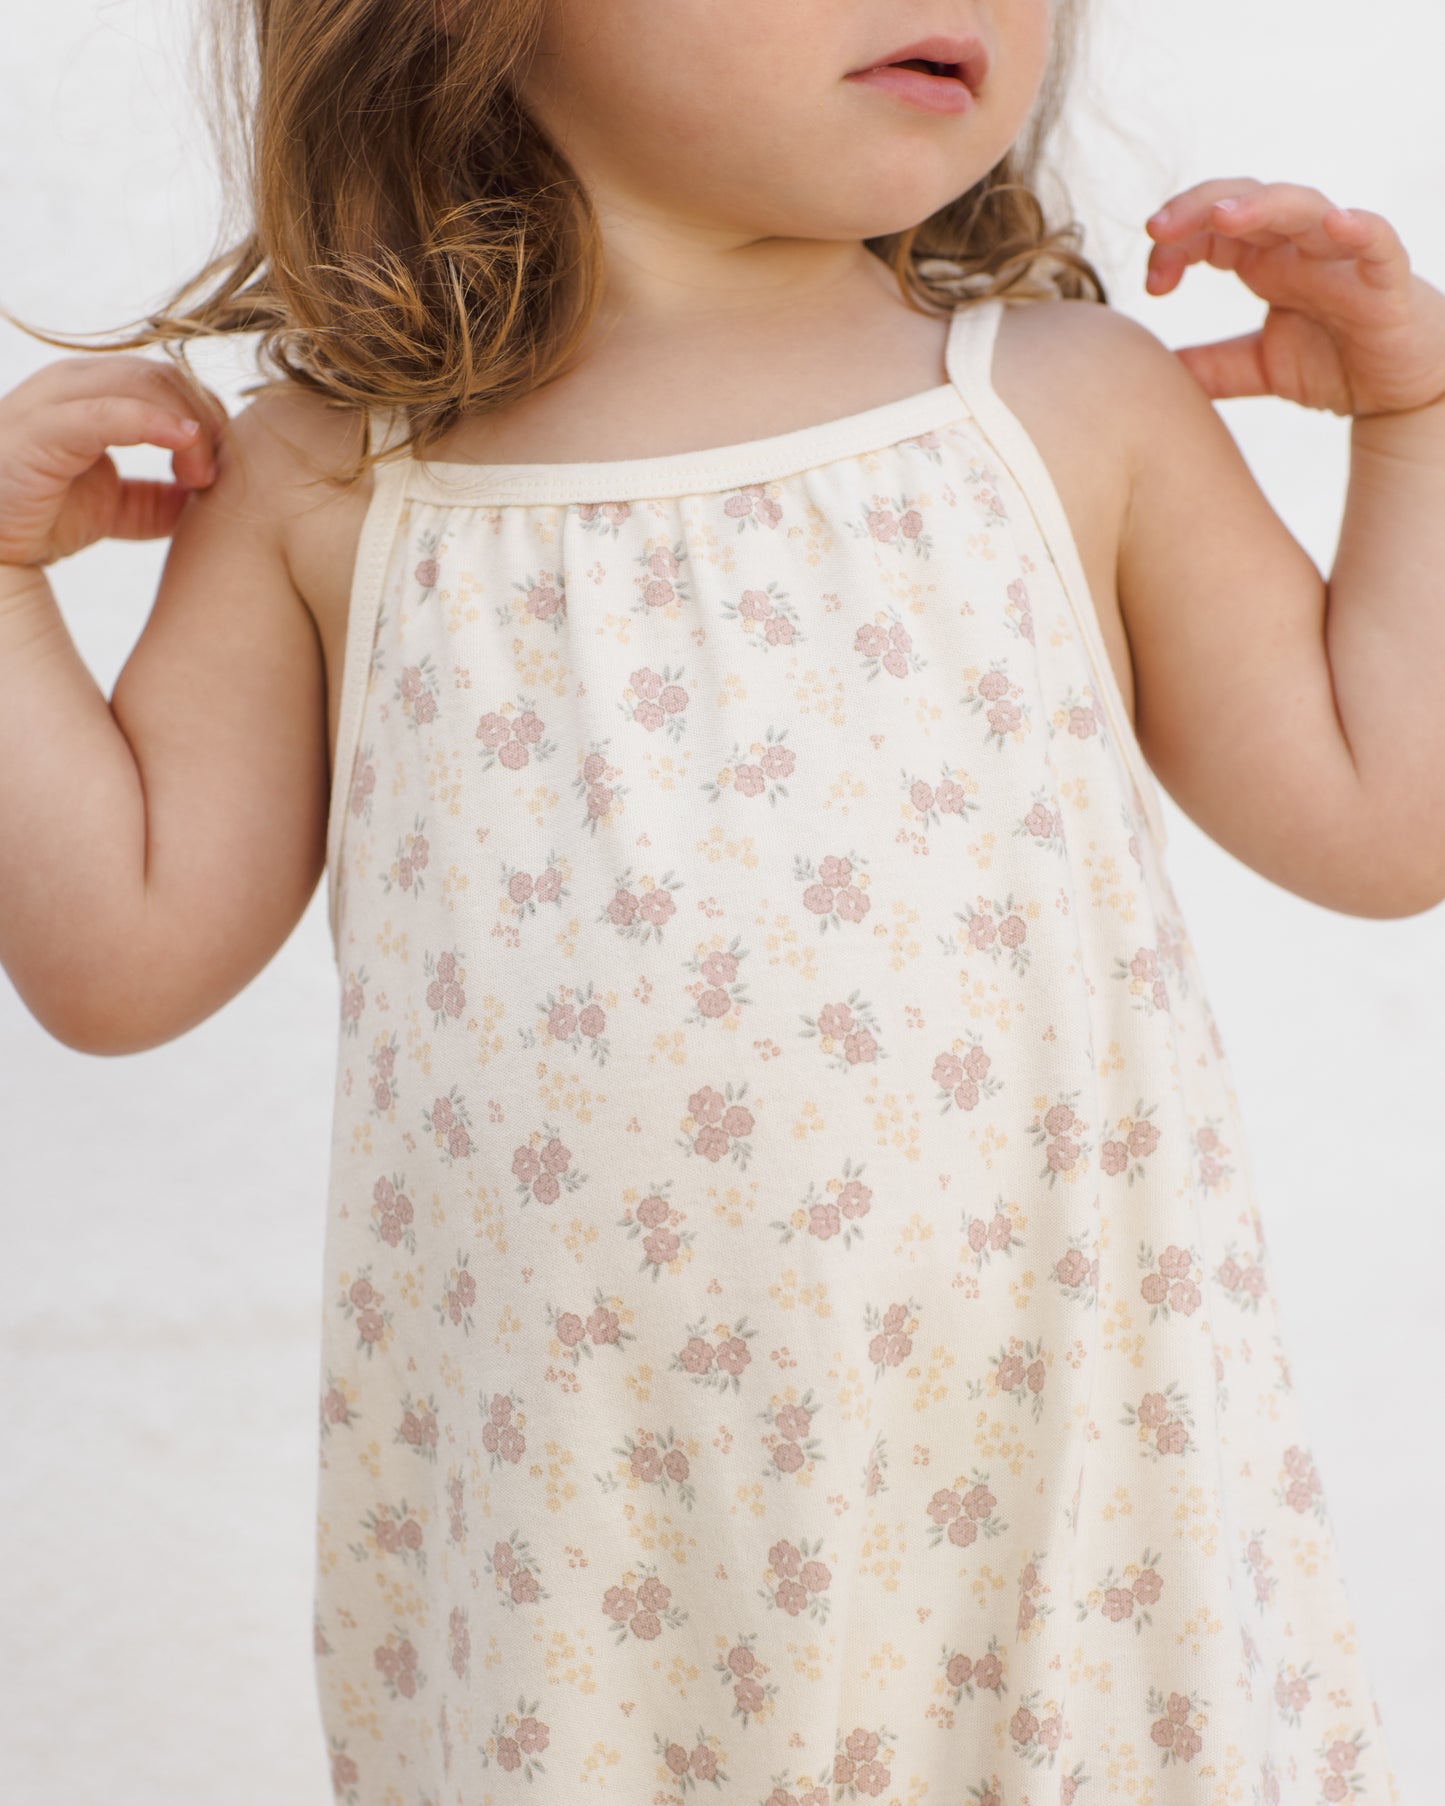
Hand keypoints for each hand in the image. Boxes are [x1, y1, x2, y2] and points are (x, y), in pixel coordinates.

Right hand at [0, 354, 225, 568]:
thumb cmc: (42, 516)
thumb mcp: (116, 508)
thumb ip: (159, 499)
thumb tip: (203, 498)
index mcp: (92, 391)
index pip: (169, 379)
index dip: (208, 417)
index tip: (223, 467)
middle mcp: (73, 383)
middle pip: (163, 375)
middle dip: (206, 420)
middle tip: (218, 475)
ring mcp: (53, 400)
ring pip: (142, 383)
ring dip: (189, 425)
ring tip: (202, 476)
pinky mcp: (39, 429)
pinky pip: (104, 412)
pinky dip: (151, 421)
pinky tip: (185, 441)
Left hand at [1143, 177, 1444, 417]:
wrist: (1399, 393)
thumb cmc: (1337, 363)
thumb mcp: (1260, 367)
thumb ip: (1211, 365)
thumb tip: (1153, 369)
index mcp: (1267, 262)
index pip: (1212, 230)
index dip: (1176, 244)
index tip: (1151, 283)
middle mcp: (1301, 249)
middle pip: (1247, 202)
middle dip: (1199, 209)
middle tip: (1157, 228)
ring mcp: (1344, 258)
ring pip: (1304, 209)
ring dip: (1262, 206)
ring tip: (1223, 216)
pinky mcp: (1387, 281)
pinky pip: (1377, 242)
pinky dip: (1359, 229)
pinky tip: (1334, 223)